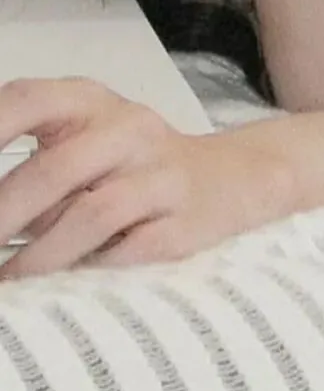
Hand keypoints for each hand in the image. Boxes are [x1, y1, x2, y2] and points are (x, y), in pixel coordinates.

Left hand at [0, 78, 293, 278]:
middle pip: (55, 168)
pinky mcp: (184, 224)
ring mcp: (160, 174)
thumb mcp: (83, 142)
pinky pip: (131, 252)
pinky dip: (90, 273)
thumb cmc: (133, 165)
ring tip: (7, 281)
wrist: (232, 177)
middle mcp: (127, 128)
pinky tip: (65, 290)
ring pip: (92, 213)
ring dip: (38, 256)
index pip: (27, 100)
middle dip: (2, 215)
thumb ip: (34, 166)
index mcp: (90, 102)